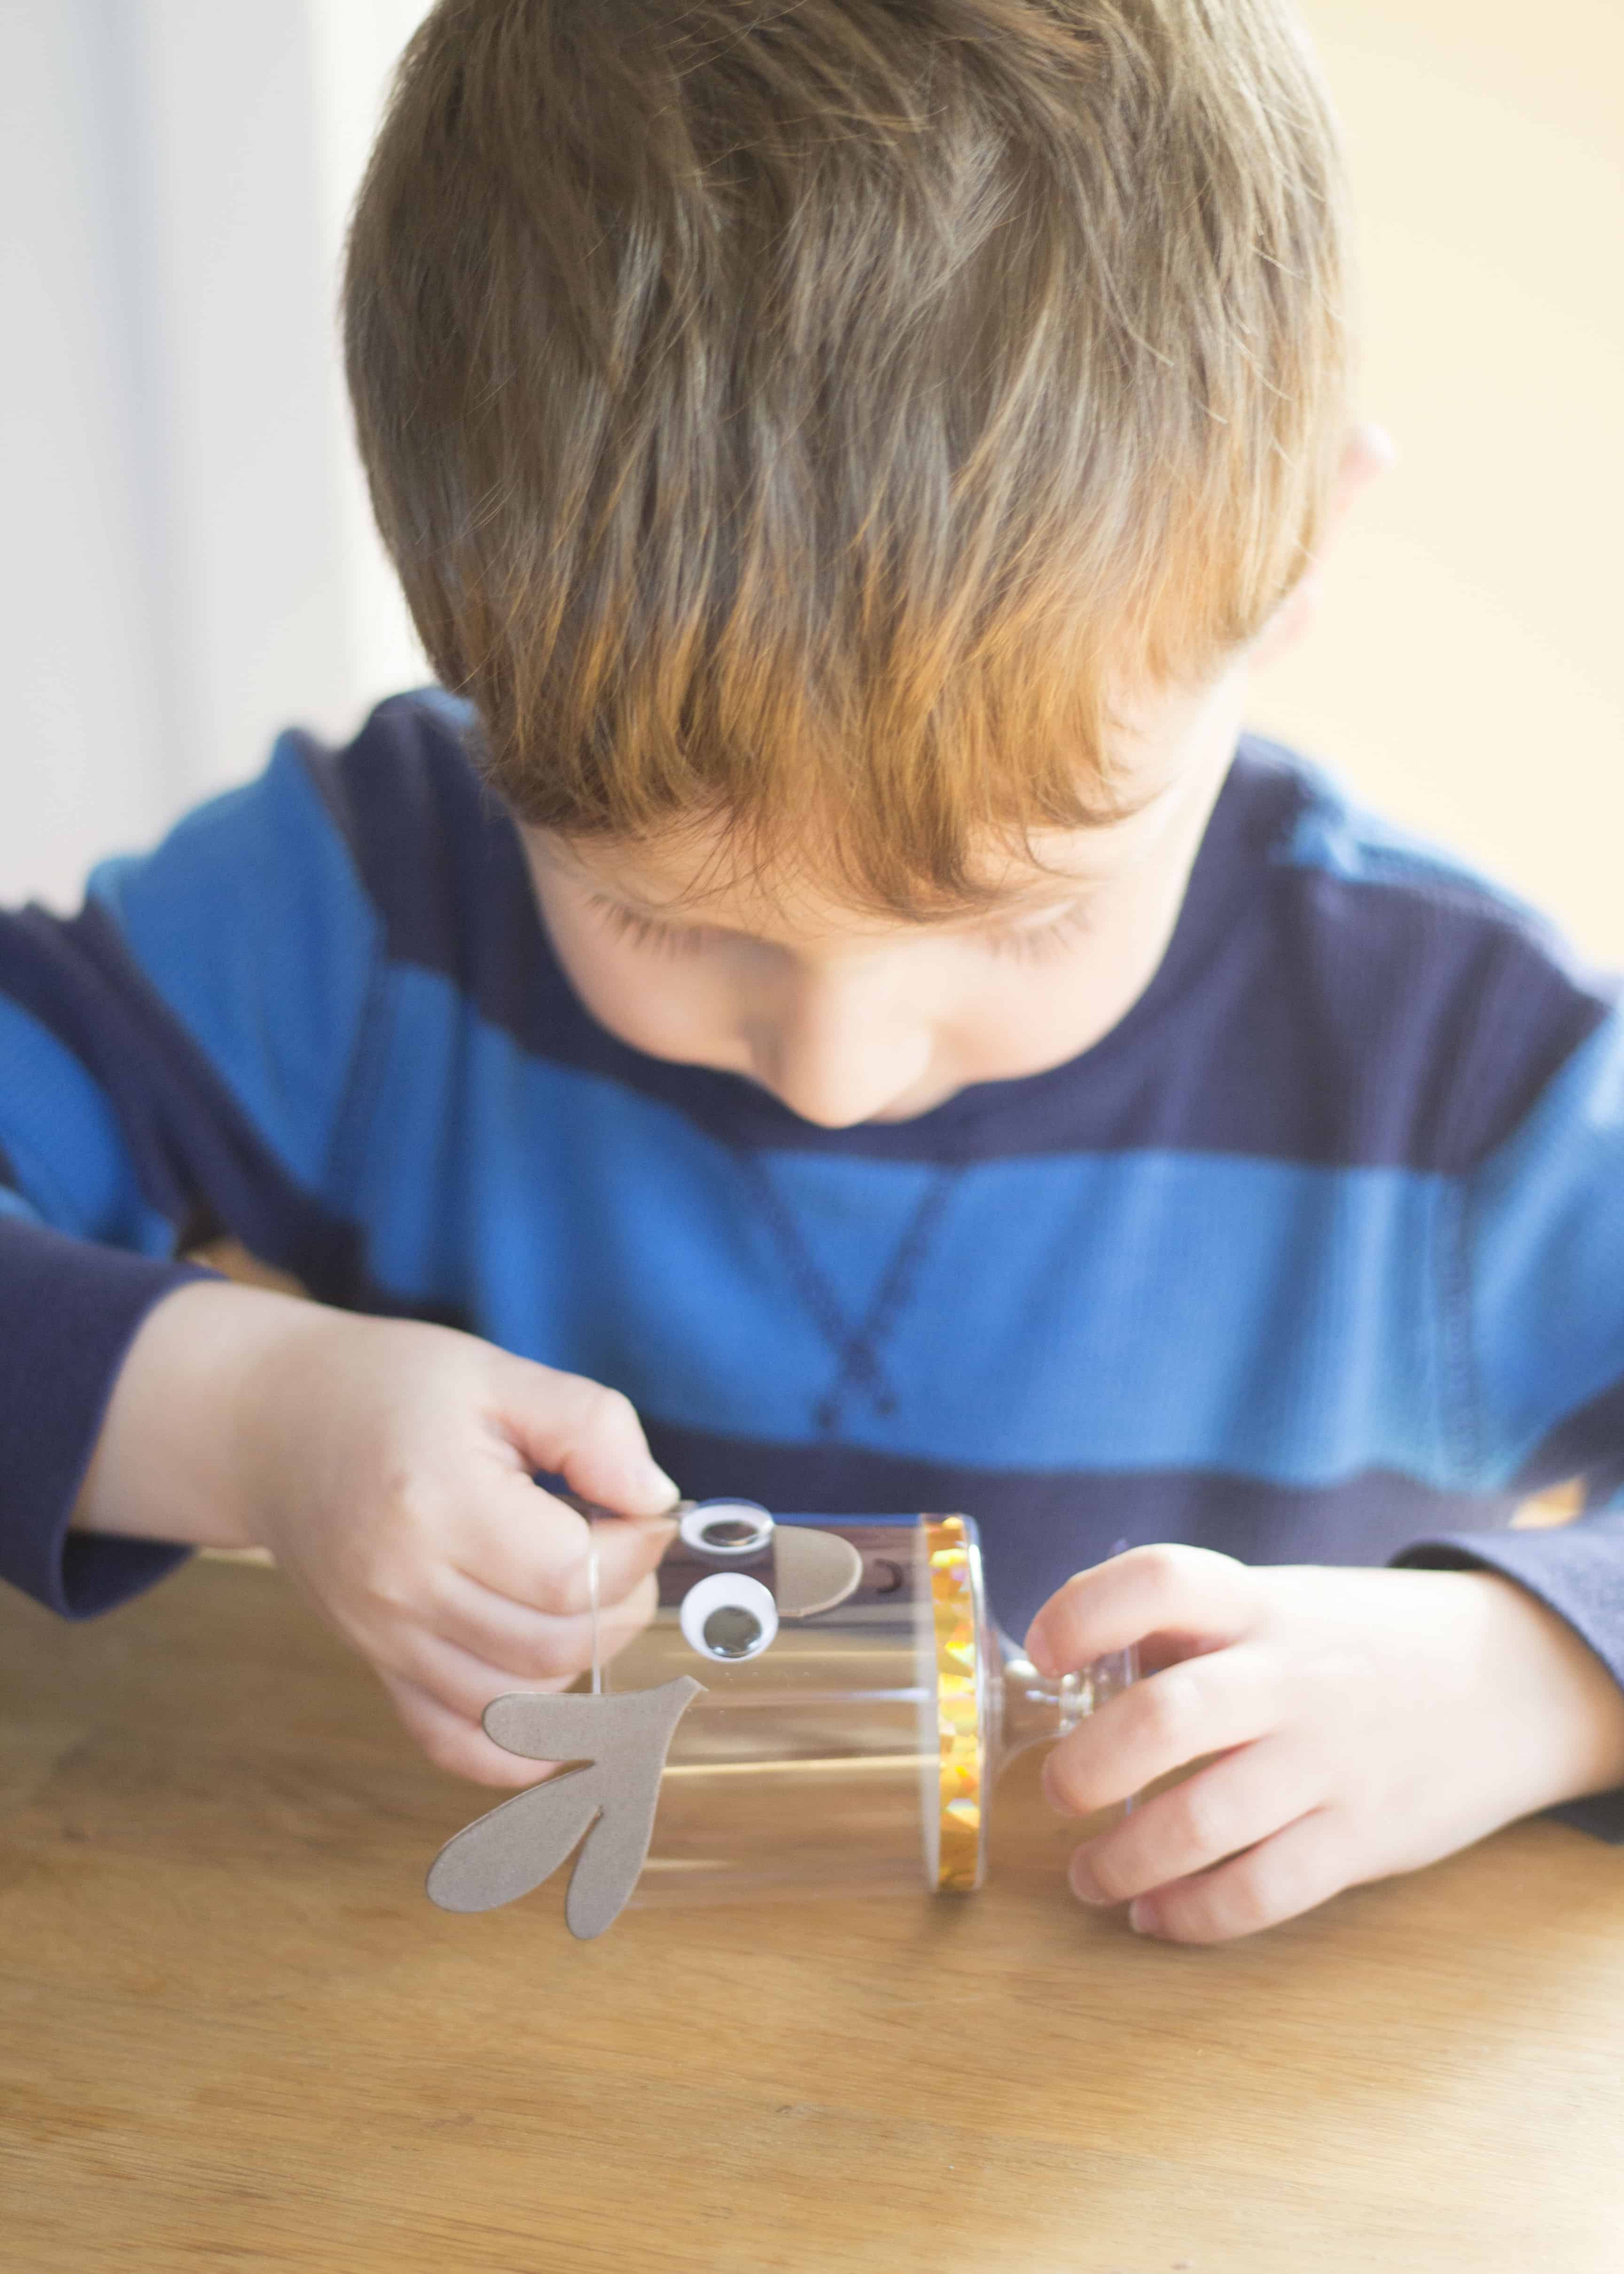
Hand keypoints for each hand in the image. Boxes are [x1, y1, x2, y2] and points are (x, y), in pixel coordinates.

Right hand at [76, 1282, 680, 1783]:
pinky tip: (559, 1723)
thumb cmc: (390, 1389)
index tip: (641, 1511)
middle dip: (621, 1606)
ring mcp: (384, 1639)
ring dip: (582, 1663)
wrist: (272, 1424)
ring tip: (584, 1594)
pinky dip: (515, 1751)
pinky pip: (452, 1743)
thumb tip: (656, 1500)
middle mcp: (403, 1588)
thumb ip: (590, 1427)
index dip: (634, 1551)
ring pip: (518, 1707)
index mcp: (437, 1504)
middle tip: (621, 1548)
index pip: (571, 1576)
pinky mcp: (377, 1665)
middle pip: (553, 1650)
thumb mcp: (497, 1375)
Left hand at [1025, 1545, 1623, 1943]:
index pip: (1159, 1581)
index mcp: (1258, 1604)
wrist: (1506, 1679)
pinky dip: (1191, 1915)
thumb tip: (1066, 1670)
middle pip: (1164, 1719)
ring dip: (1122, 1861)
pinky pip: (1261, 1891)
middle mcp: (1290, 1676)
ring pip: (1202, 1822)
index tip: (1043, 1652)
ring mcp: (1329, 1760)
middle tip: (1058, 1794)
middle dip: (1087, 1769)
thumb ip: (1183, 1630)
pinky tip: (1155, 1914)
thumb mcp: (1276, 1604)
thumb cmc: (1351, 1644)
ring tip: (1090, 1877)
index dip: (1084, 1612)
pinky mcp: (1362, 1836)